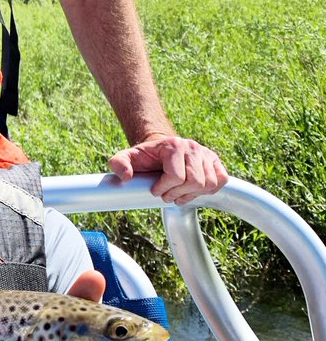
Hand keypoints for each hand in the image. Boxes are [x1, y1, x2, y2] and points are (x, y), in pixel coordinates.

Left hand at [107, 134, 227, 203]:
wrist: (161, 151)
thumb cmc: (145, 158)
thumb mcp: (127, 158)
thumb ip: (118, 163)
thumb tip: (125, 176)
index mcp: (173, 145)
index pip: (176, 176)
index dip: (165, 189)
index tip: (155, 191)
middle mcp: (192, 147)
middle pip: (194, 181)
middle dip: (177, 193)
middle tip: (167, 195)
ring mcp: (206, 154)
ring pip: (209, 184)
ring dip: (192, 194)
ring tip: (179, 194)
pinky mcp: (215, 161)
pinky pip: (221, 180)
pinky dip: (209, 190)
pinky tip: (194, 190)